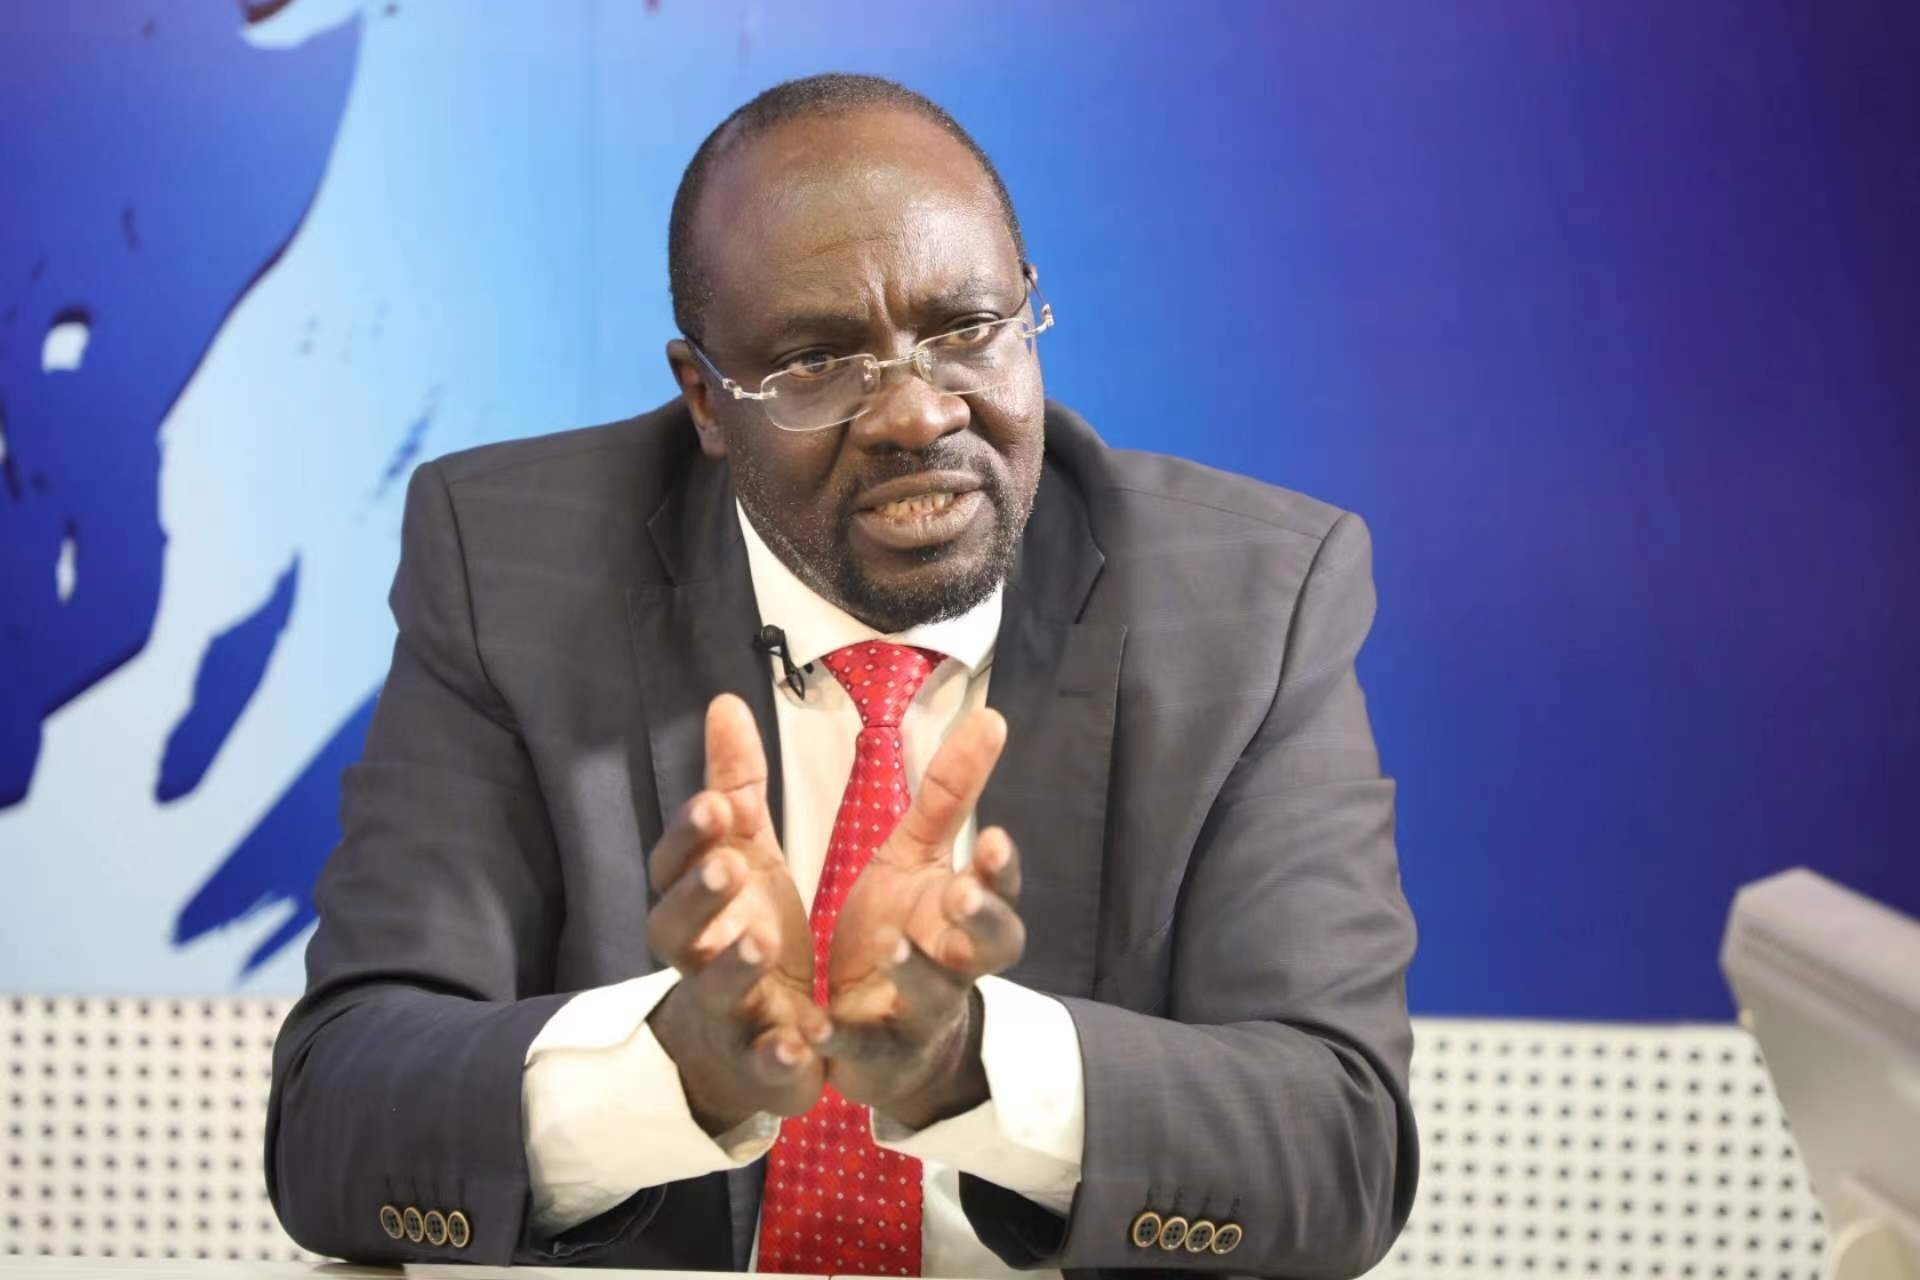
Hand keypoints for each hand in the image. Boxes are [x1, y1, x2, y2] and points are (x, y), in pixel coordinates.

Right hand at [646, 695, 826, 1134]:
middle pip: (679, 926)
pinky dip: (776, 1054)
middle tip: (730, 864)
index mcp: (694, 900)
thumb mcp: (745, 854)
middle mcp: (696, 955)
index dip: (690, 836)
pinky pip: (763, 1063)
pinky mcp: (760, 1064)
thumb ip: (737, 786)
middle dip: (700, 894)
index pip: (676, 863)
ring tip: (760, 941)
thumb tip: (724, 703)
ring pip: (716, 990)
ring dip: (732, 967)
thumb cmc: (742, 929)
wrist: (743, 1042)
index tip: (716, 803)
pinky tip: (800, 1040)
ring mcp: (725, 1013)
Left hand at [824, 707, 1025, 1129]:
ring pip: (933, 999)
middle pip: (989, 947)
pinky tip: (819, 1025)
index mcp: (964, 912)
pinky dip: (846, 1040)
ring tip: (894, 948)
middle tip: (958, 893)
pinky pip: (866, 1052)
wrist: (885, 1039)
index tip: (991, 837)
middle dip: (979, 919)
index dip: (1000, 870)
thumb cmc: (905, 931)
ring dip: (918, 974)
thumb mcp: (917, 857)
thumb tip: (990, 715)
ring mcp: (920, 1015)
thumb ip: (946, 795)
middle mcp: (956, 964)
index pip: (999, 887)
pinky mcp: (876, 1058)